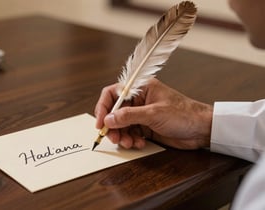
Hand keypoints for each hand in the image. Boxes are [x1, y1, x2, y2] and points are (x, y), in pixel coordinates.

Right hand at [94, 79, 211, 149]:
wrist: (202, 130)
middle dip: (113, 126)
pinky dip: (131, 140)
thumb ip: (129, 116)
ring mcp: (142, 114)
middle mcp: (139, 100)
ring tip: (129, 143)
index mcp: (140, 88)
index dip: (103, 107)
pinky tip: (138, 143)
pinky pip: (130, 133)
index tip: (100, 122)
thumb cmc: (184, 114)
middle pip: (114, 112)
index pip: (113, 93)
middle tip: (114, 138)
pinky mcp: (146, 127)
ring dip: (122, 135)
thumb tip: (108, 119)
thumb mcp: (154, 113)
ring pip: (121, 125)